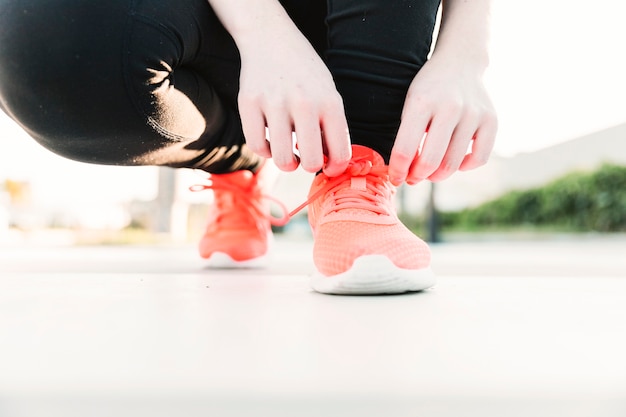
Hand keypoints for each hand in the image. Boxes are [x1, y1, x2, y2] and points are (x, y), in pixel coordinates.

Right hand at [236, 27, 350, 175]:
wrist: (271, 38)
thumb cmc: (304, 73)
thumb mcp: (327, 92)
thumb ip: (331, 126)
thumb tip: (330, 164)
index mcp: (329, 102)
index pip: (340, 153)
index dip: (335, 168)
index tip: (328, 167)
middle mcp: (304, 103)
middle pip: (311, 161)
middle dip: (310, 166)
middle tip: (306, 158)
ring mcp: (275, 103)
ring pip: (283, 159)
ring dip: (287, 163)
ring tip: (288, 152)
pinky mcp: (249, 103)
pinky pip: (257, 146)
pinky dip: (264, 150)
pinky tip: (270, 141)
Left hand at [388, 55, 497, 185]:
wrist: (460, 62)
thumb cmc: (429, 89)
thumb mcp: (409, 104)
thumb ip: (406, 136)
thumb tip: (403, 173)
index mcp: (422, 102)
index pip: (404, 150)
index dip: (397, 171)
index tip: (395, 177)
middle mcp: (449, 107)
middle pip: (431, 161)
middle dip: (417, 176)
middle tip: (413, 178)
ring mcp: (473, 113)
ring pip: (454, 163)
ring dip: (438, 175)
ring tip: (430, 171)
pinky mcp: (491, 119)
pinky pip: (480, 158)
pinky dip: (466, 167)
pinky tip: (456, 161)